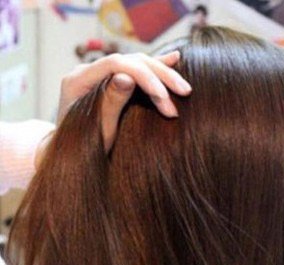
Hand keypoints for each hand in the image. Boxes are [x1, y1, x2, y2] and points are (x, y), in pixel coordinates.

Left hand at [57, 50, 190, 151]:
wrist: (73, 160)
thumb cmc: (84, 150)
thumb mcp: (99, 131)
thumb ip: (110, 102)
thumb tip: (127, 76)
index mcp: (78, 80)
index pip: (116, 64)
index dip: (144, 76)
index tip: (164, 97)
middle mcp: (87, 72)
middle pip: (129, 62)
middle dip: (159, 76)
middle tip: (184, 93)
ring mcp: (99, 76)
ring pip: (136, 64)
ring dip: (163, 75)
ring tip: (185, 89)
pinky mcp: (110, 84)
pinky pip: (135, 71)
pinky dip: (155, 68)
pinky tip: (175, 59)